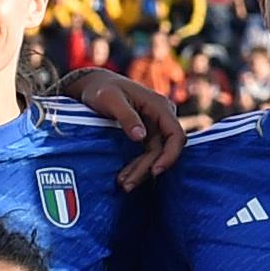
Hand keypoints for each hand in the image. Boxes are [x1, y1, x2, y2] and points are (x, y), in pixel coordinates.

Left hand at [60, 66, 187, 187]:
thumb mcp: (110, 99)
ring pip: (155, 155)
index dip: (170, 156)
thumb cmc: (102, 89)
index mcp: (159, 105)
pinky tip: (125, 177)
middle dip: (147, 168)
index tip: (155, 171)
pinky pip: (147, 154)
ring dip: (140, 171)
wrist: (94, 85)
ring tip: (123, 185)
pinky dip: (137, 166)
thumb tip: (141, 137)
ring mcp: (155, 126)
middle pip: (164, 149)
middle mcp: (162, 116)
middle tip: (127, 184)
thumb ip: (126, 116)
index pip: (176, 135)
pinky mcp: (147, 134)